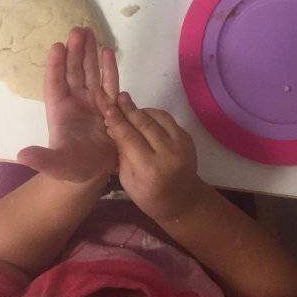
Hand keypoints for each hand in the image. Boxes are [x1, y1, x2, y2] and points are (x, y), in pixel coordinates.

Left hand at [17, 29, 119, 183]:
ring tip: (89, 31)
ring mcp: (93, 101)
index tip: (57, 46)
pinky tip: (108, 51)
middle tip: (77, 30)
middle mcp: (75, 101)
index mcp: (59, 111)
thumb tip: (21, 155)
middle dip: (75, 51)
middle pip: (74, 72)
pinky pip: (109, 83)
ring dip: (89, 53)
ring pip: (90, 72)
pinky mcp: (110, 106)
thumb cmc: (72, 168)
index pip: (56, 84)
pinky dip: (109, 68)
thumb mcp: (56, 165)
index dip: (56, 66)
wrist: (93, 174)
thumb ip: (42, 159)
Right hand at [104, 93, 204, 222]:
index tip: (108, 108)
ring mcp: (181, 144)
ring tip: (128, 103)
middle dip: (129, 109)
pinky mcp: (187, 138)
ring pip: (158, 118)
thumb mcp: (128, 181)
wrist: (183, 200)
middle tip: (118, 97)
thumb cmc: (150, 196)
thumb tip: (113, 128)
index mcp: (149, 169)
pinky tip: (143, 114)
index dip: (118, 122)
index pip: (129, 139)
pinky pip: (168, 120)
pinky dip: (154, 114)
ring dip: (142, 109)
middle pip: (144, 125)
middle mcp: (167, 154)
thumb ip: (122, 154)